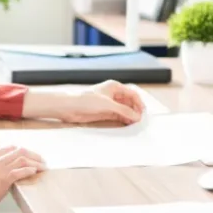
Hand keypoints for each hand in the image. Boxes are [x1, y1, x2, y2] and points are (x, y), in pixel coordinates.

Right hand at [0, 146, 45, 212]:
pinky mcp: (1, 181)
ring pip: (22, 159)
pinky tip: (36, 172)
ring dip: (36, 162)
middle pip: (18, 150)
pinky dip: (31, 170)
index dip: (23, 151)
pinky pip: (20, 171)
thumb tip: (1, 175)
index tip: (31, 156)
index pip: (9, 148)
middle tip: (42, 160)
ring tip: (44, 167)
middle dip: (33, 154)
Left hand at [23, 80, 144, 124]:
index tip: (143, 113)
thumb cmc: (86, 100)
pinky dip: (123, 120)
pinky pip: (118, 116)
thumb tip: (137, 116)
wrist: (69, 107)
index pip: (132, 94)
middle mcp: (113, 94)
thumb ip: (124, 111)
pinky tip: (127, 125)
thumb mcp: (107, 105)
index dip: (139, 103)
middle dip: (135, 111)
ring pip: (124, 110)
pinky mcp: (104, 112)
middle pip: (129, 102)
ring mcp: (109, 104)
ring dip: (130, 116)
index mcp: (114, 87)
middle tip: (140, 121)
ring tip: (135, 124)